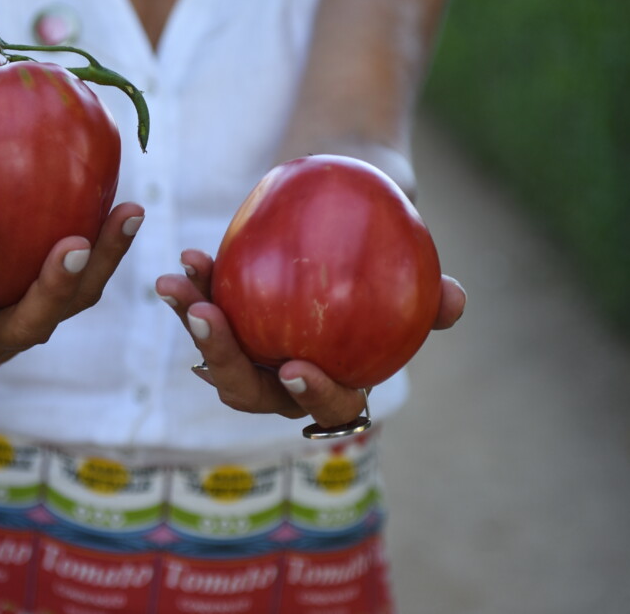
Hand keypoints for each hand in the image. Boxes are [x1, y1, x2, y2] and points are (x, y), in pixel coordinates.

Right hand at [0, 171, 144, 372]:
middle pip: (29, 324)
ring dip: (102, 264)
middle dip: (50, 288)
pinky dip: (113, 248)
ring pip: (73, 305)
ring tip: (124, 215)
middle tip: (72, 246)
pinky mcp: (63, 306)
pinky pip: (92, 281)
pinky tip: (129, 207)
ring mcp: (33, 325)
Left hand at [155, 250, 465, 429]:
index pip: (330, 406)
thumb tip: (454, 303)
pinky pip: (203, 313)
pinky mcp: (226, 323)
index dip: (314, 397)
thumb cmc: (389, 254)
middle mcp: (287, 380)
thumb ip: (431, 292)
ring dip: (193, 325)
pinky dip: (193, 290)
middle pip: (250, 391)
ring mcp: (251, 355)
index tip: (296, 369)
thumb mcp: (413, 268)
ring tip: (175, 283)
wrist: (348, 222)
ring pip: (215, 355)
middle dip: (223, 361)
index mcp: (340, 383)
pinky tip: (188, 259)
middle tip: (207, 320)